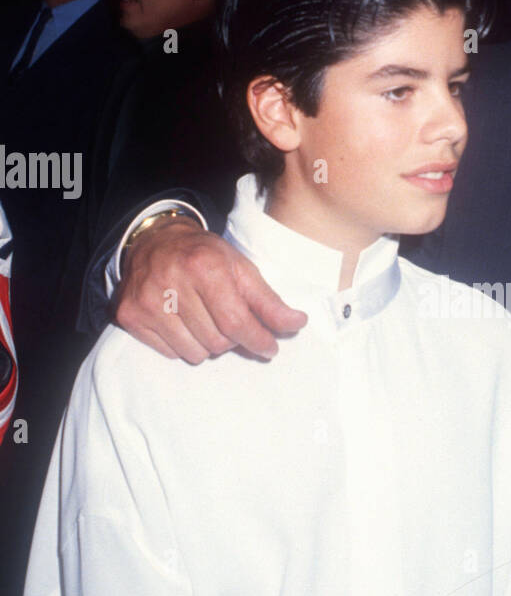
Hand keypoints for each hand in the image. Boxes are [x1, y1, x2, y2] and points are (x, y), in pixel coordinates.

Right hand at [115, 218, 306, 362]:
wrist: (155, 241)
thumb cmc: (204, 256)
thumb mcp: (240, 268)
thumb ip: (268, 300)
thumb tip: (296, 325)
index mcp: (204, 267)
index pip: (236, 321)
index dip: (257, 340)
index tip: (270, 347)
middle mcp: (171, 283)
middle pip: (217, 341)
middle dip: (233, 339)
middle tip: (230, 322)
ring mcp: (147, 301)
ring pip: (194, 353)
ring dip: (208, 345)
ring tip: (204, 319)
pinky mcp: (130, 316)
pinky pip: (170, 353)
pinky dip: (183, 345)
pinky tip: (182, 321)